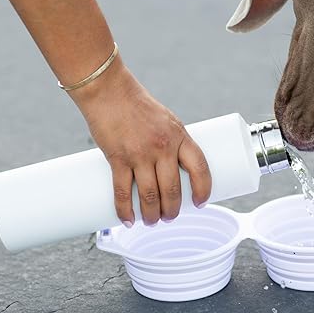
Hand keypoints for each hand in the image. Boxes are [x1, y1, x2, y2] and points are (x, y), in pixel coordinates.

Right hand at [71, 60, 211, 225]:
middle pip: (173, 188)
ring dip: (152, 214)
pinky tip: (128, 220)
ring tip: (151, 221)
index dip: (203, 189)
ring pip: (150, 195)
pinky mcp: (118, 158)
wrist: (109, 91)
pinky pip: (123, 191)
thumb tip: (172, 172)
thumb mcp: (166, 121)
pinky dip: (125, 210)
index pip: (200, 167)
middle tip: (170, 217)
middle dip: (173, 209)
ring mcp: (140, 154)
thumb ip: (171, 144)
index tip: (201, 202)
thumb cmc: (139, 106)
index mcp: (180, 136)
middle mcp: (163, 147)